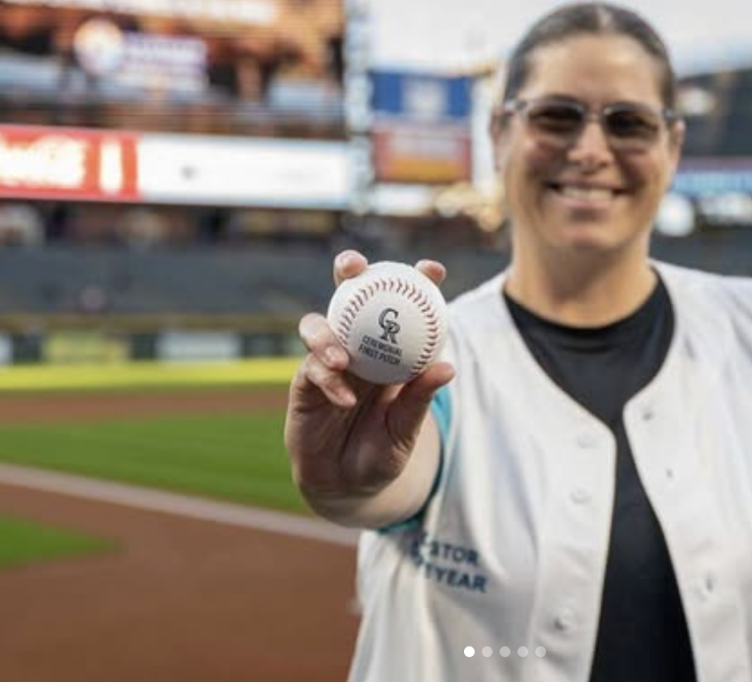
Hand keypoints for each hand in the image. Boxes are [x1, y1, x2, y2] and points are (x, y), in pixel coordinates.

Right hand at [284, 250, 454, 511]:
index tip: (432, 269)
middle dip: (351, 272)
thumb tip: (446, 367)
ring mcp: (327, 361)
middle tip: (356, 266)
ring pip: (319, 326)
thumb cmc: (381, 451)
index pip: (402, 305)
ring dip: (327, 333)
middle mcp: (356, 346)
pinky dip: (328, 381)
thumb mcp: (405, 429)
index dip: (416, 280)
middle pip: (350, 296)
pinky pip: (311, 370)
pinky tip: (345, 400)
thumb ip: (419, 399)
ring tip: (343, 356)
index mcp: (389, 349)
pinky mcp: (304, 383)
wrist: (347, 485)